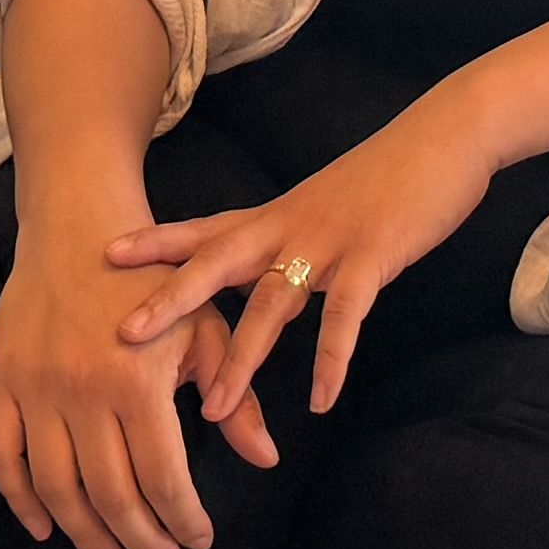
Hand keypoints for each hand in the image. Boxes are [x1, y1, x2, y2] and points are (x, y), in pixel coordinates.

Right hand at [0, 188, 213, 548]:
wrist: (78, 229)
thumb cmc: (155, 281)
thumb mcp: (207, 328)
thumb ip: (235, 396)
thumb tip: (265, 459)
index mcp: (137, 381)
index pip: (163, 478)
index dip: (183, 521)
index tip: (200, 541)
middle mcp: (82, 392)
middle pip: (111, 497)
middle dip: (143, 543)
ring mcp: (35, 390)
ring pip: (55, 489)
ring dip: (86, 538)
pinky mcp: (2, 382)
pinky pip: (2, 456)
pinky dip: (20, 500)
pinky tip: (47, 528)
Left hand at [108, 114, 494, 464]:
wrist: (446, 138)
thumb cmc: (385, 178)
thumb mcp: (322, 209)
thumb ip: (287, 245)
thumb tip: (261, 286)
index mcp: (274, 216)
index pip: (202, 230)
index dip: (153, 243)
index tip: (103, 256)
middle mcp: (289, 226)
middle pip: (216, 264)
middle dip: (169, 301)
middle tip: (122, 335)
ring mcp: (329, 242)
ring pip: (271, 304)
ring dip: (242, 360)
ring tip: (213, 410)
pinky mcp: (374, 257)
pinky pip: (346, 317)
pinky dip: (331, 361)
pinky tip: (320, 402)